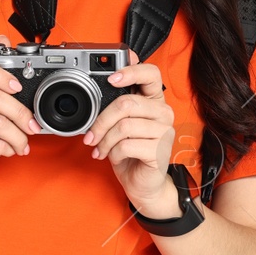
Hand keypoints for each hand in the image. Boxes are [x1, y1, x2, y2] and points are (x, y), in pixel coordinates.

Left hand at [82, 49, 180, 215]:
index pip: (151, 73)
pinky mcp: (159, 151)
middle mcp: (163, 112)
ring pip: (124, 126)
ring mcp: (164, 131)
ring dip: (105, 140)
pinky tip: (113, 157)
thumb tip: (100, 84)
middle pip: (127, 103)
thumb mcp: (119, 124)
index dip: (130, 71)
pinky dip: (113, 153)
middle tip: (91, 135)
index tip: (111, 78)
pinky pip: (127, 145)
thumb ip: (114, 104)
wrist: (141, 182)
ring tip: (101, 149)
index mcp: (154, 100)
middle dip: (101, 121)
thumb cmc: (130, 151)